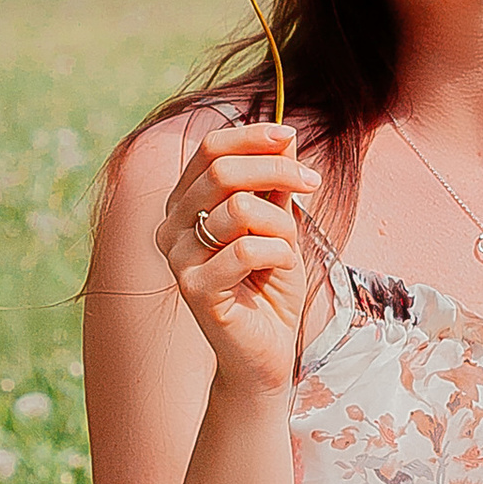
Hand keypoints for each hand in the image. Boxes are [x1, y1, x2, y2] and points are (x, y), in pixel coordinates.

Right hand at [156, 121, 319, 393]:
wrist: (265, 350)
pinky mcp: (193, 288)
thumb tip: (285, 133)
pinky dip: (279, 253)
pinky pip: (247, 249)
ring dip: (280, 223)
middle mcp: (170, 226)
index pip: (210, 149)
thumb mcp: (278, 225)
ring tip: (288, 246)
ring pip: (239, 209)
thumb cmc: (269, 286)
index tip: (289, 136)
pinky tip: (279, 269)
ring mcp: (177, 258)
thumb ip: (275, 183)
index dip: (251, 137)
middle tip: (312, 183)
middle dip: (277, 169)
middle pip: (220, 170)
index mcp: (184, 204)